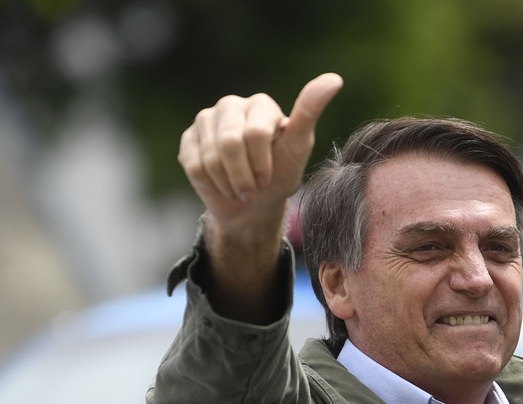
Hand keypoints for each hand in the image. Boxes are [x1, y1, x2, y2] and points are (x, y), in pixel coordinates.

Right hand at [178, 73, 343, 236]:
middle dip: (242, 176)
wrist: (253, 205)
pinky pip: (194, 165)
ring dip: (228, 183)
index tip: (269, 178)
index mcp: (260, 104)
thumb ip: (310, 112)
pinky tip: (221, 184)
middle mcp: (230, 106)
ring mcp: (206, 120)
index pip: (255, 134)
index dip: (261, 164)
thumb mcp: (299, 147)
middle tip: (253, 189)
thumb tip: (334, 79)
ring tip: (239, 188)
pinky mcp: (188, 139)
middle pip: (229, 144)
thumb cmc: (280, 174)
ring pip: (209, 158)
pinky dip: (211, 184)